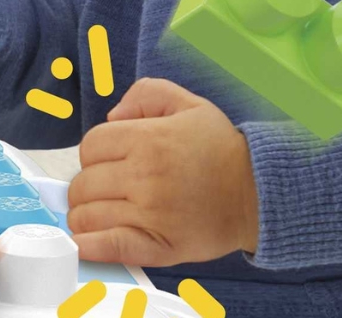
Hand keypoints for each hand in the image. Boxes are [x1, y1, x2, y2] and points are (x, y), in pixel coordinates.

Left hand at [67, 77, 258, 266]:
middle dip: (87, 185)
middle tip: (104, 189)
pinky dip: (88, 245)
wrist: (258, 193)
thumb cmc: (221, 149)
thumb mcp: (188, 104)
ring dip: (85, 215)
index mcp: (148, 139)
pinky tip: (85, 241)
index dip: (93, 154)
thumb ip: (145, 95)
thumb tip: (112, 115)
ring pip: (88, 216)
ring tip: (99, 212)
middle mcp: (145, 176)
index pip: (90, 147)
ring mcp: (150, 213)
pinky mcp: (158, 245)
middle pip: (84, 183)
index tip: (105, 161)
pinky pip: (107, 247)